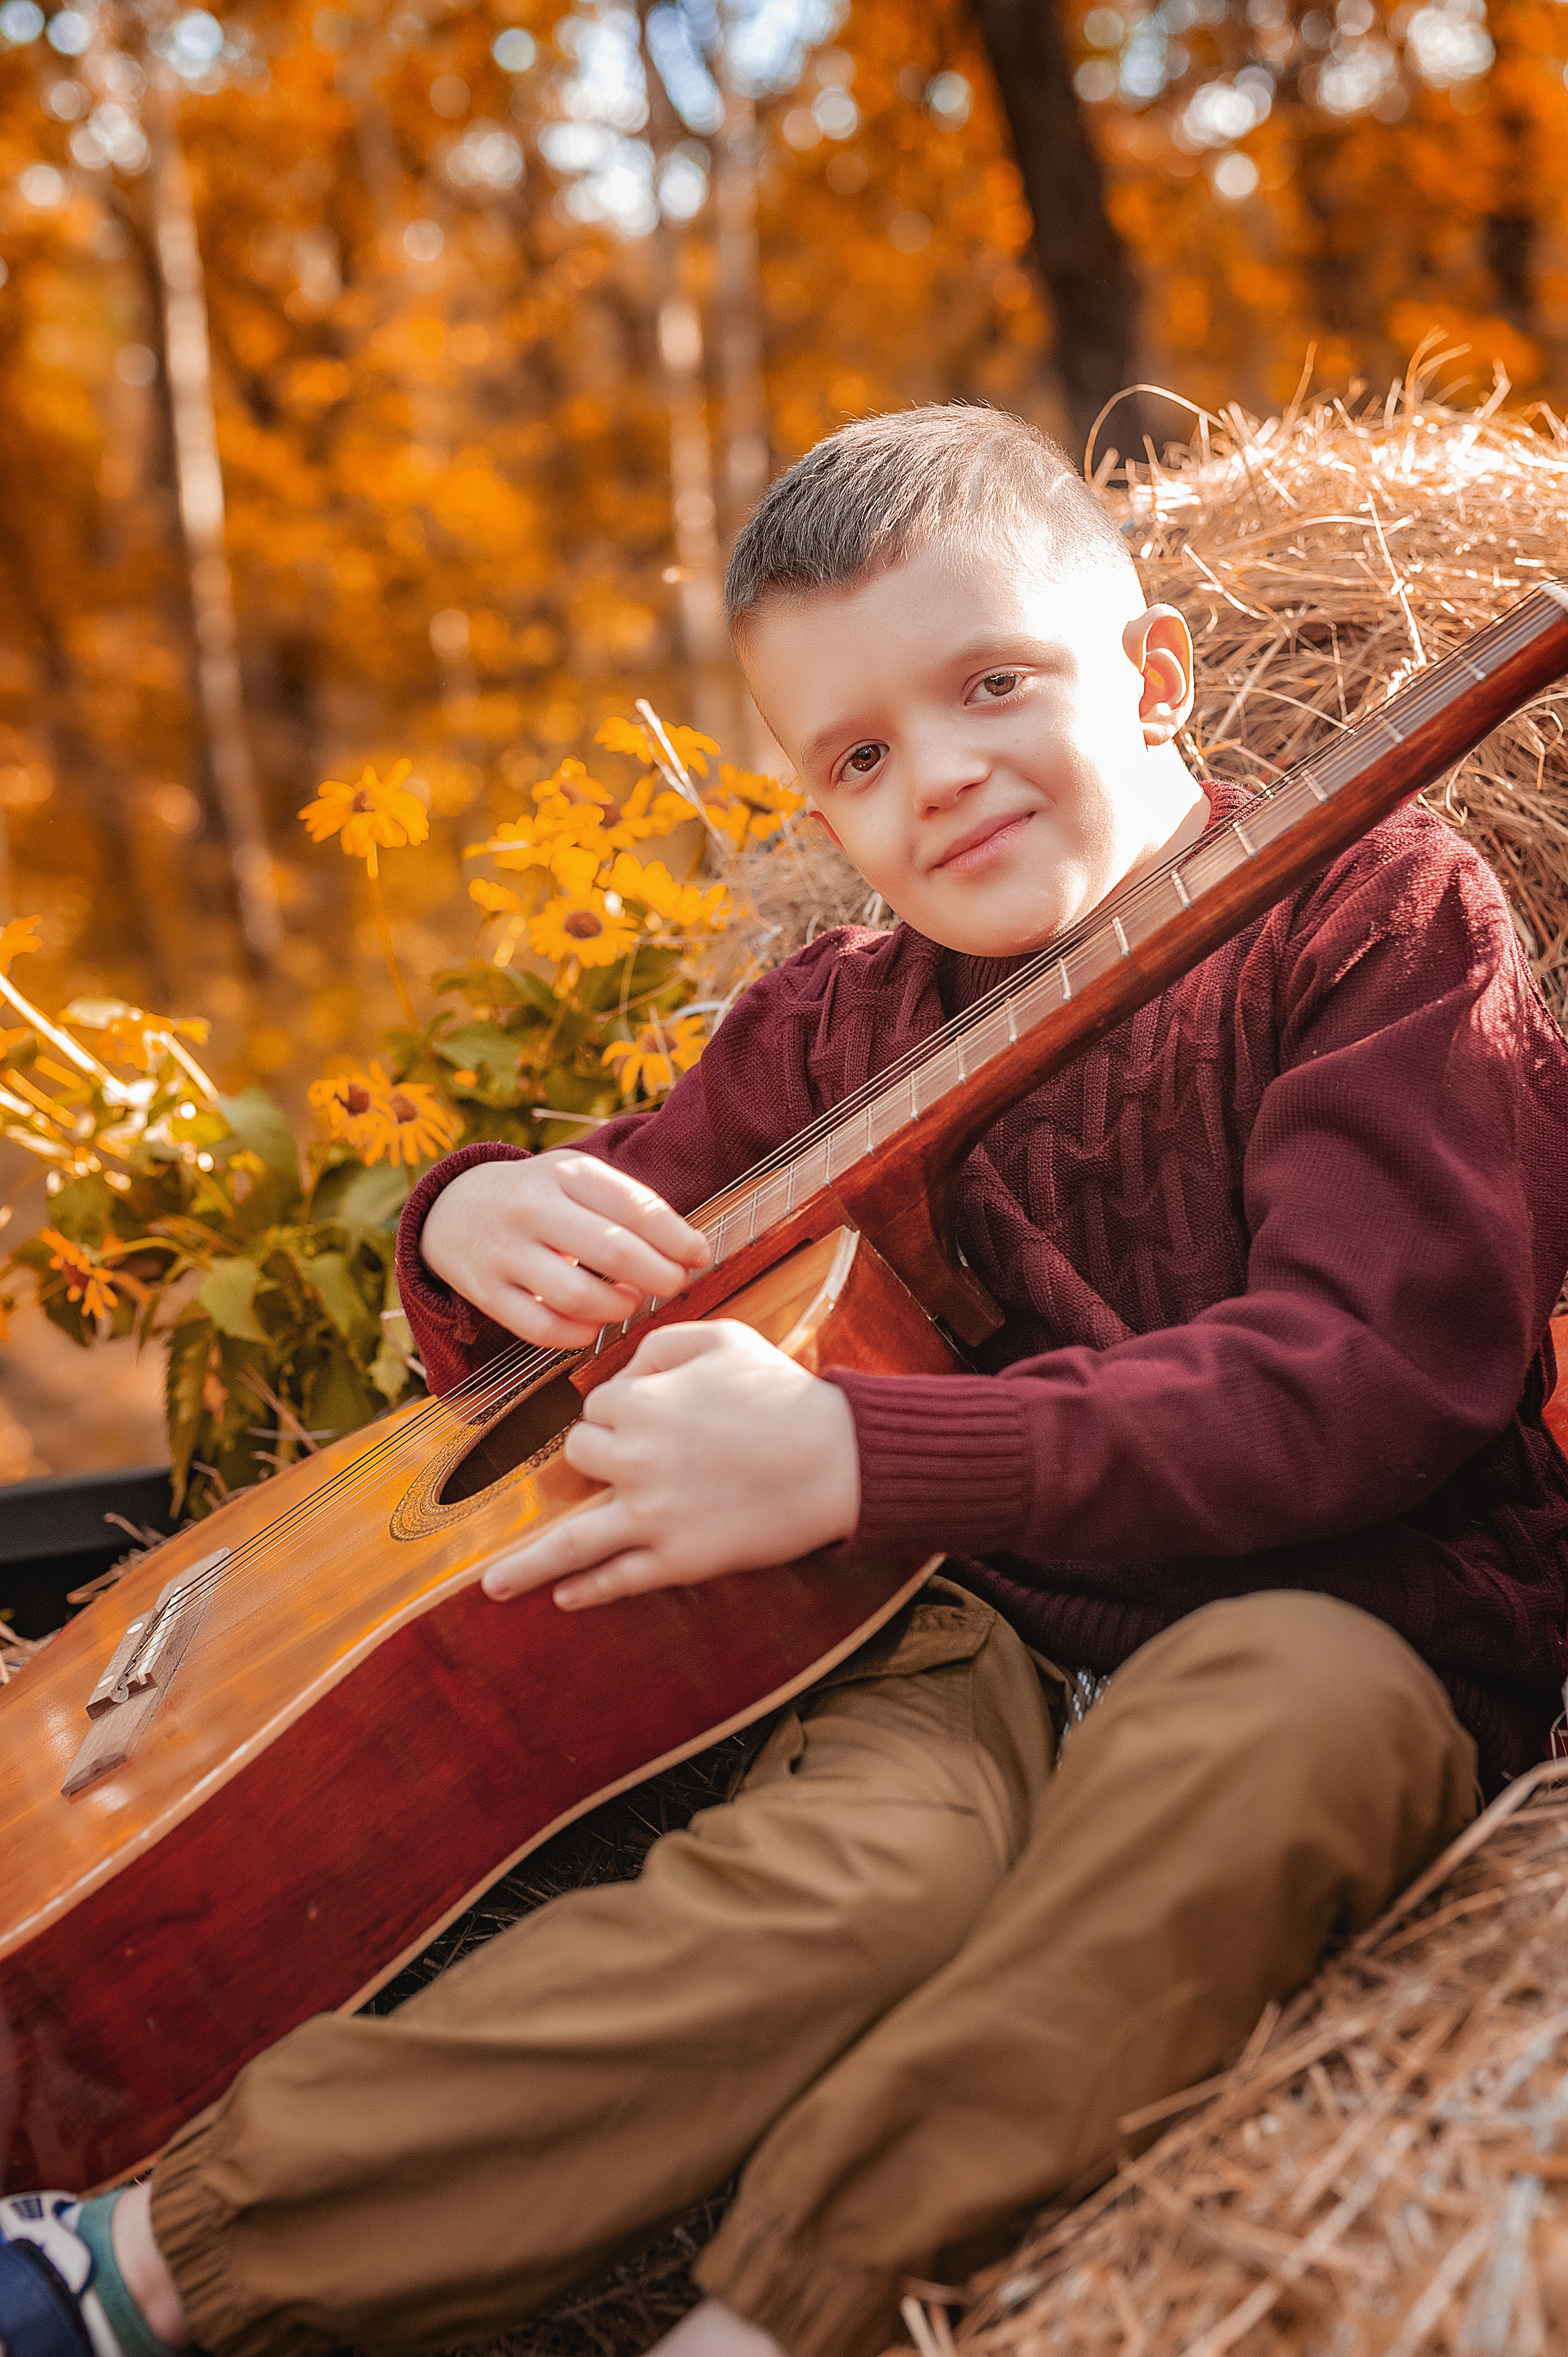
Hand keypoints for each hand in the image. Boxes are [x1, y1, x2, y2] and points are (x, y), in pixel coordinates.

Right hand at [420, 1153, 709, 1349]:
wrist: (452, 1209)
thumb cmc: (539, 1197)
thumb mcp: (577, 1178)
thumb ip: (629, 1206)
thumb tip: (691, 1249)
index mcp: (566, 1173)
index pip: (636, 1208)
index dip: (678, 1238)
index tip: (699, 1256)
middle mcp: (532, 1208)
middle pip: (613, 1252)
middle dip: (658, 1276)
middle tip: (674, 1284)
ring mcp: (504, 1252)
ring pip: (577, 1296)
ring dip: (618, 1308)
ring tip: (630, 1302)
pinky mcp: (485, 1292)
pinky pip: (542, 1329)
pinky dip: (578, 1336)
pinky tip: (592, 1325)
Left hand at [482, 1321, 860, 1608]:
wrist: (837, 1458)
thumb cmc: (782, 1392)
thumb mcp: (723, 1338)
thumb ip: (663, 1343)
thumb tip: (628, 1366)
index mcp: (642, 1403)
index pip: (597, 1408)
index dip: (622, 1410)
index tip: (654, 1415)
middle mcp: (635, 1461)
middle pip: (580, 1458)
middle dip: (599, 1457)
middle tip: (641, 1459)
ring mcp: (652, 1517)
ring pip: (569, 1542)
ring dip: (526, 1566)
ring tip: (494, 1586)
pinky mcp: (678, 1560)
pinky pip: (617, 1580)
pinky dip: (586, 1592)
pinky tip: (564, 1599)